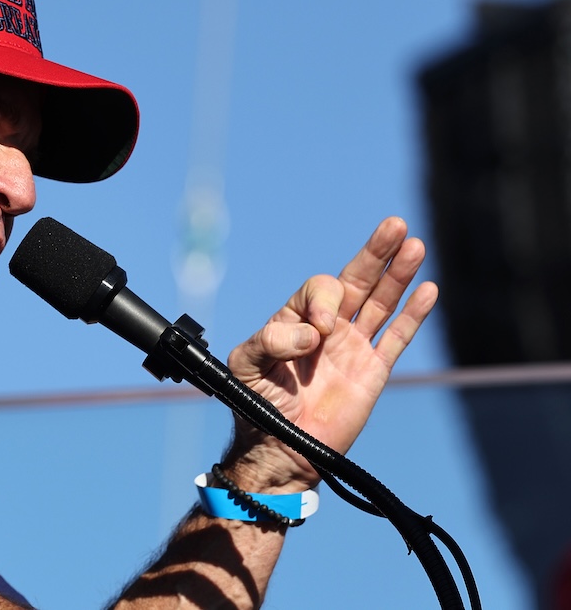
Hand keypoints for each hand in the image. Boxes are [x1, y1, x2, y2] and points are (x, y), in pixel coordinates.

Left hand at [223, 217, 438, 491]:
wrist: (279, 448)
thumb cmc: (255, 404)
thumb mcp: (247, 364)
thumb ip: (272, 340)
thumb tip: (314, 333)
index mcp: (295, 319)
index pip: (320, 290)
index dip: (323, 301)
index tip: (319, 330)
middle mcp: (327, 327)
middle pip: (357, 280)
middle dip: (375, 253)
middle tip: (394, 226)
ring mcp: (352, 348)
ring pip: (381, 302)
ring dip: (398, 274)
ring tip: (414, 245)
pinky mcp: (372, 371)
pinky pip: (397, 338)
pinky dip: (413, 315)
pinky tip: (427, 290)